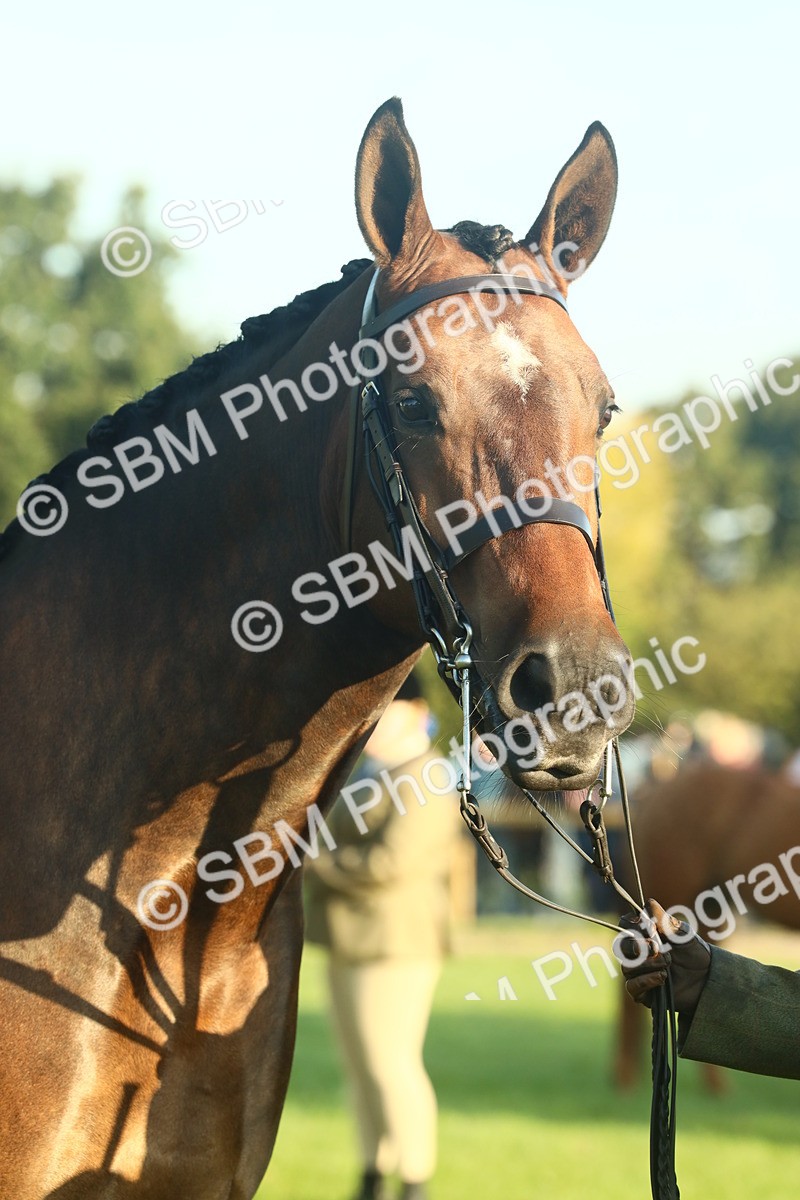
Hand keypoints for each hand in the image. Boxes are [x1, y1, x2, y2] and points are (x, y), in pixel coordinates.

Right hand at [615, 899, 711, 1014]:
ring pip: (627, 967)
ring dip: (647, 964)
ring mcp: (639, 974)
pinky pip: (632, 987)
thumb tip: (649, 903)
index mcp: (643, 935)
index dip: (631, 924)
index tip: (648, 926)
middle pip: (620, 947)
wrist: (709, 979)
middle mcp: (637, 954)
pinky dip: (646, 980)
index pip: (624, 925)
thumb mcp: (682, 934)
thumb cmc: (694, 952)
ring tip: (667, 963)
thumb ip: (665, 921)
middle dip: (636, 946)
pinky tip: (662, 977)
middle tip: (656, 947)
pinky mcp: (644, 993)